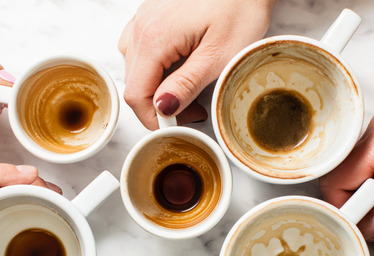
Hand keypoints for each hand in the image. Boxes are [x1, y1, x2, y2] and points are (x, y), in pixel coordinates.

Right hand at [118, 0, 274, 128]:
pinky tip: (179, 65)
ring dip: (156, 85)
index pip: (135, 95)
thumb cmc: (239, 8)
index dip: (155, 119)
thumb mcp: (219, 56)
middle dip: (159, 105)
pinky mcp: (152, 14)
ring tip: (189, 88)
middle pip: (134, 83)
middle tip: (194, 108)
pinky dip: (155, 65)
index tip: (179, 125)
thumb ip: (186, 85)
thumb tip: (162, 110)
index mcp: (154, 39)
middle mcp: (141, 27)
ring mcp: (143, 18)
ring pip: (135, 67)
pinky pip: (140, 48)